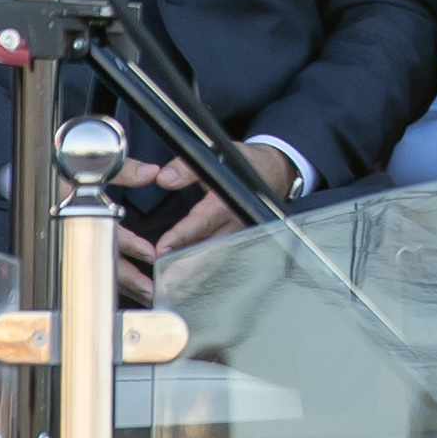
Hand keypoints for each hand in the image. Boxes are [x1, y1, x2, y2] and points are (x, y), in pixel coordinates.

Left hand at [103, 144, 299, 298]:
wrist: (275, 171)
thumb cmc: (244, 165)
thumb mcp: (216, 156)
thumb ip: (187, 168)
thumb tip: (164, 179)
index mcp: (228, 201)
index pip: (201, 222)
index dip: (180, 237)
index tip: (161, 249)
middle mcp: (236, 222)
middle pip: (206, 247)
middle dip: (182, 262)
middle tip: (160, 275)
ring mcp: (240, 234)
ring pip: (213, 255)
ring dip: (192, 267)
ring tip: (169, 280)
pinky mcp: (242, 241)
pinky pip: (221, 255)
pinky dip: (203, 265)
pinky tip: (187, 276)